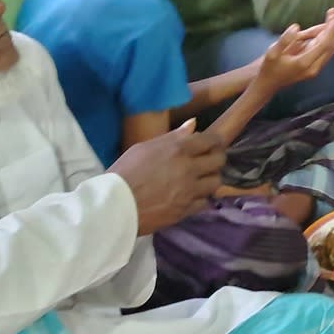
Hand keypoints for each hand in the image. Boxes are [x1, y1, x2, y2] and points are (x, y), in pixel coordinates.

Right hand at [109, 120, 225, 235]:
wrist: (114, 205)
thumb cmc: (125, 172)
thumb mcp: (144, 148)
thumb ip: (173, 136)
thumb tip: (193, 124)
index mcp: (178, 150)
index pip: (211, 141)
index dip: (215, 142)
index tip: (213, 144)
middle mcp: (188, 168)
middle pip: (219, 161)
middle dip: (216, 159)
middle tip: (209, 161)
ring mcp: (189, 191)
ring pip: (215, 182)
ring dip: (211, 179)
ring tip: (201, 180)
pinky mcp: (185, 210)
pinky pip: (204, 202)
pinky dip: (200, 198)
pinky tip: (192, 196)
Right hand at [254, 11, 333, 91]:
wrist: (268, 85)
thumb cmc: (269, 68)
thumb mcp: (272, 53)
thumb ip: (285, 40)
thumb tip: (296, 26)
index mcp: (304, 63)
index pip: (323, 44)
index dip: (331, 30)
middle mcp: (313, 67)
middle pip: (330, 46)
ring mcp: (315, 69)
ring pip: (330, 49)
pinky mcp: (314, 67)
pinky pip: (325, 52)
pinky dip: (329, 40)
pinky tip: (327, 29)